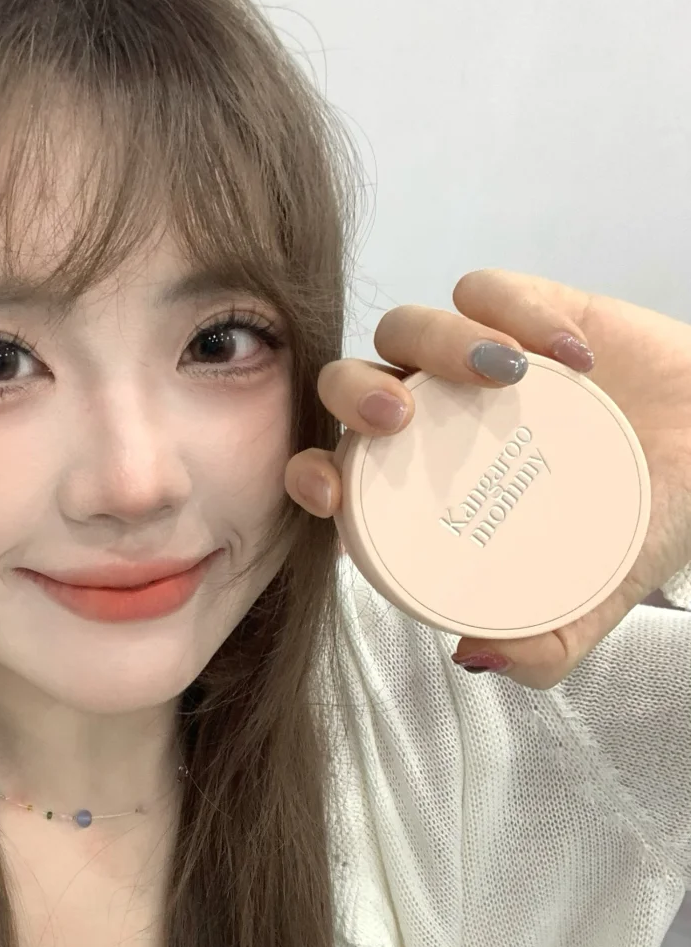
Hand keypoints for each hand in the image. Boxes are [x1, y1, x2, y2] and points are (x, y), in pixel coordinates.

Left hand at [285, 268, 690, 688]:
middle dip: (351, 396)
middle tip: (397, 420)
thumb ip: (542, 643)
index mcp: (416, 485)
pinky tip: (568, 354)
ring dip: (432, 340)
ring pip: (406, 327)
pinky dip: (515, 310)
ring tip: (495, 373)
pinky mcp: (520, 309)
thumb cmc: (636, 521)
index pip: (334, 472)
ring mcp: (469, 361)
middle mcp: (428, 419)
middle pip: (348, 387)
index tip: (327, 488)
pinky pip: (488, 290)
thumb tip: (475, 656)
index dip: (310, 475)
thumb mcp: (589, 599)